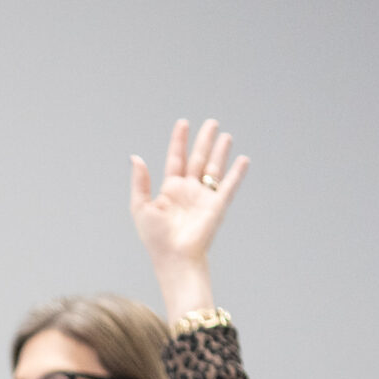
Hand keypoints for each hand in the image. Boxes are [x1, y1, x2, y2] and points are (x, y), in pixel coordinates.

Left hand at [130, 118, 247, 317]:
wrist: (174, 256)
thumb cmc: (155, 237)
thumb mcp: (140, 206)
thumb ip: (140, 181)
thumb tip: (136, 157)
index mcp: (170, 190)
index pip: (176, 159)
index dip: (179, 141)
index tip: (183, 123)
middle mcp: (189, 190)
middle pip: (198, 159)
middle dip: (204, 140)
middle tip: (211, 122)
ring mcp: (204, 197)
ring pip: (214, 168)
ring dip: (220, 152)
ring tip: (225, 136)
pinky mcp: (217, 205)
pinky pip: (229, 185)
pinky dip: (237, 173)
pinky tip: (243, 160)